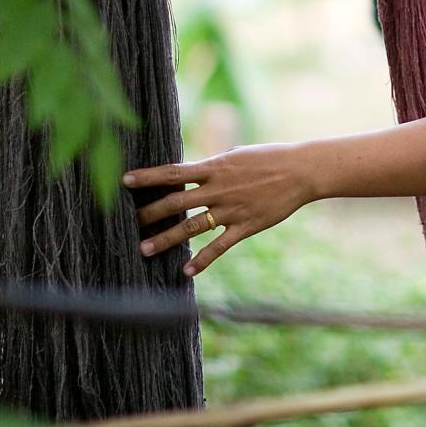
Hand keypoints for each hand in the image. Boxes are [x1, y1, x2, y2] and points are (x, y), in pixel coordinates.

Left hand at [124, 143, 315, 276]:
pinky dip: (202, 260)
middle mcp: (218, 188)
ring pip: (191, 226)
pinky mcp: (246, 225)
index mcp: (214, 166)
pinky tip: (186, 271)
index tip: (125, 180)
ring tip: (144, 250)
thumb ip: (212, 165)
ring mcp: (231, 208)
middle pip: (175, 202)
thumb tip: (190, 171)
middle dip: (149, 213)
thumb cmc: (269, 158)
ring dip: (166, 239)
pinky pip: (219, 246)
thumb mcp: (236, 155)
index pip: (173, 172)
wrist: (301, 170)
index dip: (148, 177)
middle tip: (127, 223)